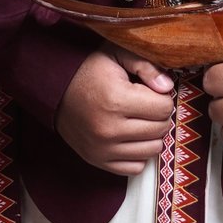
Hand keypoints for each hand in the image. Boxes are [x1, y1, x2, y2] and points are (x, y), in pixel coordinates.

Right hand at [54, 47, 173, 174]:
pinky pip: (136, 167)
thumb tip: (168, 87)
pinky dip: (138, 153)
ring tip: (138, 120)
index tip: (150, 91)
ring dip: (151, 135)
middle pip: (160, 129)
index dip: (162, 97)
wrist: (54, 90)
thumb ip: (145, 65)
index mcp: (116, 100)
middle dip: (159, 115)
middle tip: (145, 104)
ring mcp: (103, 149)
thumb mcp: (116, 54)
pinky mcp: (98, 161)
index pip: (164, 108)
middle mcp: (109, 129)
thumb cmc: (90, 70)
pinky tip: (130, 137)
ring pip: (153, 150)